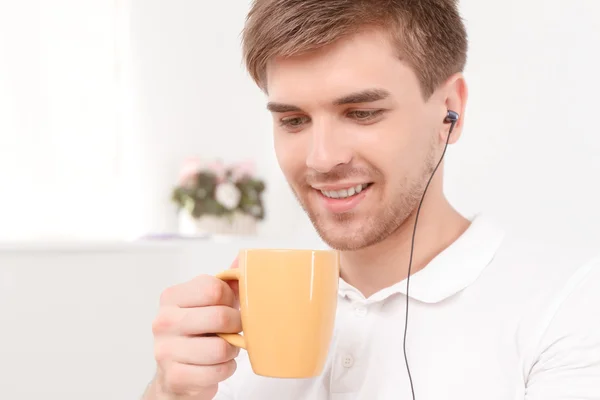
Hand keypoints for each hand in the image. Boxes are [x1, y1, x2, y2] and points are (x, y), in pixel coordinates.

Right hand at [151, 260, 240, 398]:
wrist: (175, 374)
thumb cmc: (198, 332)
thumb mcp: (209, 302)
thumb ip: (227, 281)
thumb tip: (244, 259)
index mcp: (171, 297)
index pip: (214, 289)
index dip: (230, 298)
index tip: (228, 305)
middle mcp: (164, 321)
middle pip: (220, 317)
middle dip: (236, 325)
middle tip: (233, 329)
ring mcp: (166, 350)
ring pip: (221, 348)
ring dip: (232, 350)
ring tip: (225, 347)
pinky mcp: (175, 377)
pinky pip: (218, 371)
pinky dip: (226, 369)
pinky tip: (217, 365)